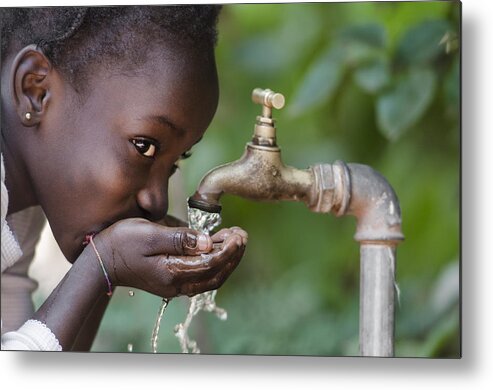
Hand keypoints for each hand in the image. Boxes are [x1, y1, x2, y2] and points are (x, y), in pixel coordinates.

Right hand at [87, 218, 246, 297]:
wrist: (100, 261)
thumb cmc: (121, 243)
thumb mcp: (150, 235)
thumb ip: (180, 239)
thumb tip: (208, 242)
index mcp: (172, 273)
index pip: (211, 264)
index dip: (229, 250)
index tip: (239, 235)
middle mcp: (177, 284)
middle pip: (216, 274)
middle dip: (233, 255)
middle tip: (242, 235)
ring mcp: (175, 284)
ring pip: (211, 277)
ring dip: (227, 259)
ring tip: (235, 238)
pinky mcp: (172, 279)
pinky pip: (201, 275)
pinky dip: (215, 262)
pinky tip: (218, 246)